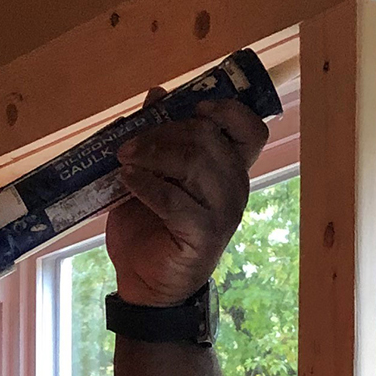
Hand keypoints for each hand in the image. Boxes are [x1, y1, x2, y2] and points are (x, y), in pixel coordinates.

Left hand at [107, 94, 268, 305]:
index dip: (227, 111)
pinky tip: (126, 181)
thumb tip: (157, 93)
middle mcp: (234, 188)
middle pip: (209, 137)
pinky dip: (146, 185)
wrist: (143, 282)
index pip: (251, 130)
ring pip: (195, 163)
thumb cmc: (150, 226)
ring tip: (124, 161)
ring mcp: (223, 213)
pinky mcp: (203, 236)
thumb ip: (159, 135)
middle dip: (163, 132)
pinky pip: (175, 200)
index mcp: (228, 169)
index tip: (193, 108)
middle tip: (127, 145)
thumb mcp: (151, 174)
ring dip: (152, 155)